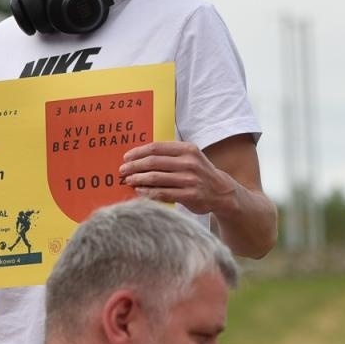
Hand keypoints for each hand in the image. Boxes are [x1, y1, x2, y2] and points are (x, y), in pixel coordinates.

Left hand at [119, 141, 237, 215]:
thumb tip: (140, 156)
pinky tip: (139, 190)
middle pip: (154, 162)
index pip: (157, 148)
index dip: (138, 152)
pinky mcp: (190, 195)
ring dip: (138, 179)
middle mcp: (189, 162)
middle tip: (123, 170)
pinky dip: (148, 192)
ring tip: (128, 180)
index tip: (126, 157)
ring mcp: (190, 179)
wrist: (221, 191)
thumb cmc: (199, 173)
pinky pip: (163, 193)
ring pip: (156, 178)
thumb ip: (170, 154)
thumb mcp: (189, 157)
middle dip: (134, 166)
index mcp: (187, 149)